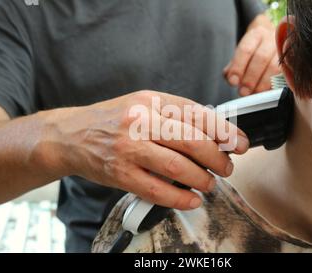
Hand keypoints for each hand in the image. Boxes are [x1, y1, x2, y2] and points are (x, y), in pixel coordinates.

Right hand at [40, 91, 248, 209]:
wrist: (72, 135)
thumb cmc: (114, 120)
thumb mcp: (143, 104)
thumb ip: (175, 115)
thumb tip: (214, 133)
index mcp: (151, 100)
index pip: (198, 114)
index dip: (225, 131)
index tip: (240, 143)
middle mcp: (140, 120)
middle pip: (193, 141)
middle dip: (218, 158)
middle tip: (227, 167)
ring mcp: (129, 148)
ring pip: (178, 167)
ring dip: (202, 179)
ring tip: (209, 183)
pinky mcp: (119, 173)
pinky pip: (157, 189)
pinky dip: (180, 198)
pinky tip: (191, 199)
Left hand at [224, 14, 279, 95]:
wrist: (274, 42)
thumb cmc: (255, 51)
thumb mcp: (242, 55)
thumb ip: (233, 66)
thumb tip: (230, 78)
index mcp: (256, 35)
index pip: (245, 50)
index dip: (238, 67)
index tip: (233, 81)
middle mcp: (272, 39)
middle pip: (261, 58)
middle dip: (250, 78)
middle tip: (243, 91)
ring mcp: (285, 49)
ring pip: (275, 67)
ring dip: (263, 83)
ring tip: (254, 93)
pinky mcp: (293, 62)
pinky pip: (285, 75)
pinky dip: (275, 86)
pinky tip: (267, 92)